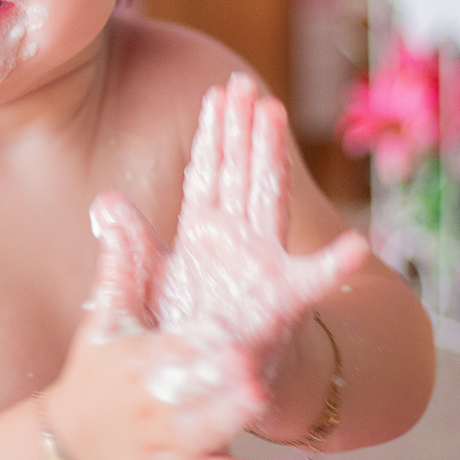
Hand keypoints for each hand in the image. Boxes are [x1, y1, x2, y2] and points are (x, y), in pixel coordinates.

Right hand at [45, 189, 304, 459]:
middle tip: (246, 361)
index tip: (224, 326)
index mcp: (139, 365)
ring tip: (259, 397)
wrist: (69, 453)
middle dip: (215, 377)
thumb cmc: (93, 376)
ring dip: (231, 417)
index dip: (199, 338)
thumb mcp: (103, 322)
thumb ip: (119, 265)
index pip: (172, 348)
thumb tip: (111, 201)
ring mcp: (168, 450)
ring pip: (205, 434)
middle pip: (189, 392)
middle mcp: (153, 409)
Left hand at [155, 72, 367, 372]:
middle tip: (243, 82)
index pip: (209, 169)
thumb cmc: (191, 325)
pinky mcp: (283, 299)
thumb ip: (132, 241)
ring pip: (266, 197)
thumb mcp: (153, 280)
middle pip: (239, 170)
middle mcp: (237, 236)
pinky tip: (355, 244)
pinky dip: (335, 264)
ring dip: (269, 156)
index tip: (217, 91)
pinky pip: (313, 280)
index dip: (213, 131)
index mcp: (206, 230)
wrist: (220, 377)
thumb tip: (104, 201)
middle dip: (241, 126)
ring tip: (273, 114)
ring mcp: (263, 262)